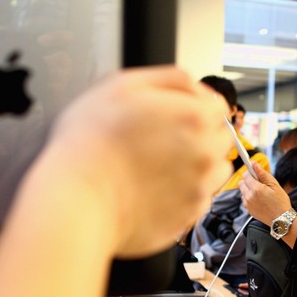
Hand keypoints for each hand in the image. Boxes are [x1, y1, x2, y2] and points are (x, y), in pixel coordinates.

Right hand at [35, 66, 231, 257]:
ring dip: (197, 165)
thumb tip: (197, 88)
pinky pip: (198, 200)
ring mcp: (199, 189)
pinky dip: (183, 194)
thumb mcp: (123, 84)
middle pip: (219, 138)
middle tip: (160, 140)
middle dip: (199, 135)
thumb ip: (171, 78)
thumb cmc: (91, 141)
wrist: (76, 199)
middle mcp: (206, 153)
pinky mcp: (187, 217)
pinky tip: (154, 189)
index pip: (218, 107)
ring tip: (159, 166)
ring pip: (214, 170)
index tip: (172, 114)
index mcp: (195, 117)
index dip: (194, 106)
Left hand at [239, 161, 290, 224]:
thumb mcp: (274, 185)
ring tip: (260, 192)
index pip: (246, 175)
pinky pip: (244, 199)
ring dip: (248, 189)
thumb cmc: (280, 202)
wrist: (281, 219)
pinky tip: (259, 199)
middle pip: (241, 183)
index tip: (254, 171)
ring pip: (242, 191)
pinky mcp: (248, 210)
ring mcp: (247, 204)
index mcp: (256, 189)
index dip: (250, 172)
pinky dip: (249, 197)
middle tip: (259, 183)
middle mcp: (249, 196)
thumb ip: (262, 173)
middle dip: (248, 180)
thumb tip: (254, 164)